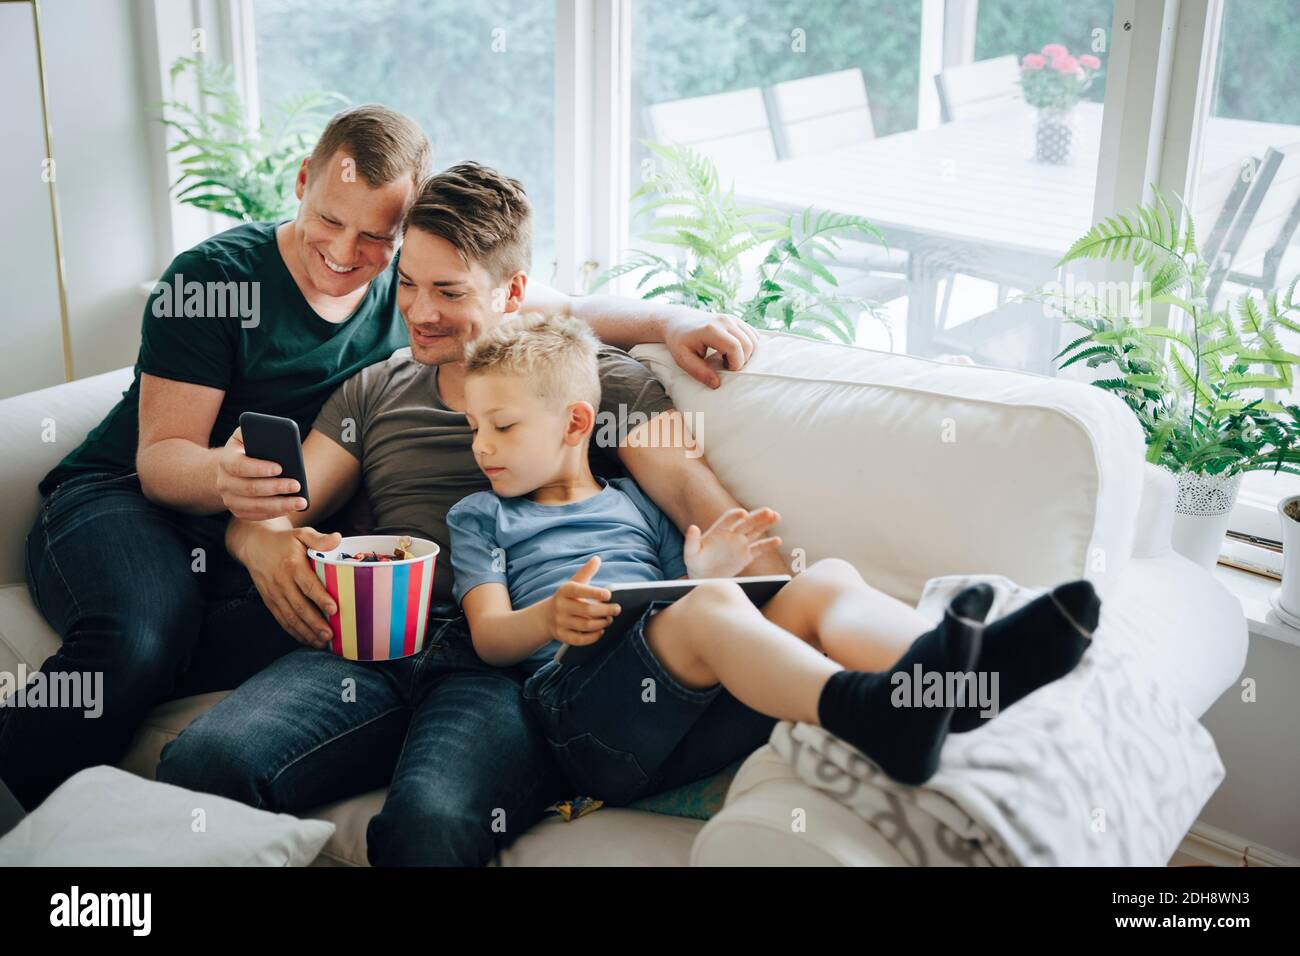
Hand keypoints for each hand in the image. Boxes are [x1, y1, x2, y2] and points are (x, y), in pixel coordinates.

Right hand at [215, 428, 306, 519]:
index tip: (280, 468)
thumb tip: (273, 432)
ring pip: (255, 506)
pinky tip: (292, 508)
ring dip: (280, 505)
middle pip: (250, 488)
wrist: (232, 468)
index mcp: (225, 461)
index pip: (240, 465)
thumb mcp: (246, 434)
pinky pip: (257, 516)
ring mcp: (229, 500)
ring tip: (301, 502)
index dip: (259, 468)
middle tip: (297, 485)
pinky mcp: (238, 512)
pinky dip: (275, 513)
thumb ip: (255, 430)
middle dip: (275, 487)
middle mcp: (223, 482)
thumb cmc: (247, 447)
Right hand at [243, 525, 341, 647]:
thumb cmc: (284, 540)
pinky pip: (282, 620)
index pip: (308, 585)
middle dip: (315, 623)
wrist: (254, 545)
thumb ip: (318, 538)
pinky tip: (308, 640)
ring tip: (322, 642)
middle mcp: (282, 582)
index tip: (334, 609)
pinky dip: (295, 632)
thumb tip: (337, 538)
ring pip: (290, 617)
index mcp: (292, 565)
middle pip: (300, 606)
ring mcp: (274, 594)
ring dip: (306, 632)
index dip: (320, 598)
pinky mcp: (270, 602)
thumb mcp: (301, 534)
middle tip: (330, 635)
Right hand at [545, 556, 621, 646]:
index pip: (578, 590)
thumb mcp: (574, 583)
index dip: (593, 593)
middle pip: (586, 610)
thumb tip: (597, 559)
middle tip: (617, 609)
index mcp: (564, 591)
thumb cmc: (567, 597)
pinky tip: (601, 631)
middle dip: (604, 610)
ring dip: (601, 623)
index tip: (609, 595)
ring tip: (609, 619)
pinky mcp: (562, 636)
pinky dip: (592, 637)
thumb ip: (586, 572)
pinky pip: (579, 639)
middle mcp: (561, 606)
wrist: (546, 616)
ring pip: (585, 625)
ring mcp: (560, 622)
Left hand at [664, 309, 759, 388]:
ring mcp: (731, 318)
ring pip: (753, 340)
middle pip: (747, 344)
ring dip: (746, 354)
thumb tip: (716, 384)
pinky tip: (733, 350)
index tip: (725, 369)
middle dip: (741, 361)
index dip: (735, 364)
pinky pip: (752, 334)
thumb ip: (699, 372)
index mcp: (711, 330)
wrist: (678, 320)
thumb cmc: (679, 341)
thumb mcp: (683, 359)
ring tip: (728, 357)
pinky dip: (748, 345)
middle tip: (725, 365)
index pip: (735, 348)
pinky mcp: (735, 319)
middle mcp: (724, 321)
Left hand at [683, 507, 781, 578]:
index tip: (742, 513)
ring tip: (776, 516)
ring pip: (755, 531)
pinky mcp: (746, 556)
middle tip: (768, 511)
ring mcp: (740, 544)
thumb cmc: (695, 562)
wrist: (704, 576)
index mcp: (718, 530)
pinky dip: (768, 545)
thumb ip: (691, 541)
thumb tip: (692, 528)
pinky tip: (777, 541)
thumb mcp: (690, 553)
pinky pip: (759, 549)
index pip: (728, 519)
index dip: (735, 516)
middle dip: (757, 516)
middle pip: (746, 523)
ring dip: (765, 524)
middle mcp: (732, 534)